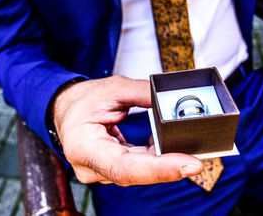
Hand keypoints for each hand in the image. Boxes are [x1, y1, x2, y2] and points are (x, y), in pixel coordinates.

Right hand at [52, 75, 201, 185]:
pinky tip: (168, 147)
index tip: (188, 165)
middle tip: (198, 158)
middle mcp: (90, 167)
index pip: (123, 168)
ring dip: (163, 161)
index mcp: (83, 146)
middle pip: (135, 173)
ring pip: (139, 171)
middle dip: (168, 166)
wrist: (64, 109)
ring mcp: (100, 172)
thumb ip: (143, 93)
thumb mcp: (113, 88)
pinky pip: (137, 167)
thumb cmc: (82, 100)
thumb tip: (172, 101)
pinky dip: (155, 158)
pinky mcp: (111, 169)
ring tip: (187, 150)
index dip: (158, 170)